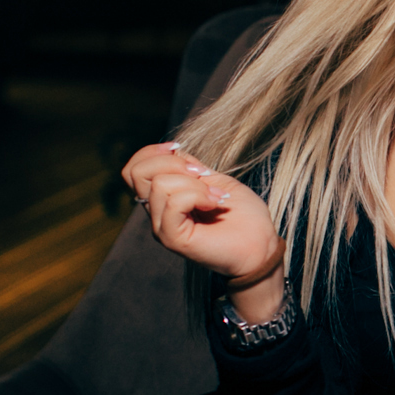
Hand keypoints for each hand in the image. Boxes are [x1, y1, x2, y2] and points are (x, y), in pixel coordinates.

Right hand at [123, 143, 284, 311]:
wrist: (261, 244)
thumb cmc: (243, 215)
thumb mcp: (214, 179)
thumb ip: (189, 167)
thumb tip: (171, 150)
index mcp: (163, 198)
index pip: (134, 169)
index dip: (152, 152)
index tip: (179, 150)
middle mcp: (157, 213)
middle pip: (137, 173)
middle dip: (173, 163)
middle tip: (203, 175)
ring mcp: (162, 227)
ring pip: (159, 185)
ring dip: (195, 184)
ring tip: (216, 197)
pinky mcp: (172, 238)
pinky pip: (173, 203)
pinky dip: (198, 196)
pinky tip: (215, 204)